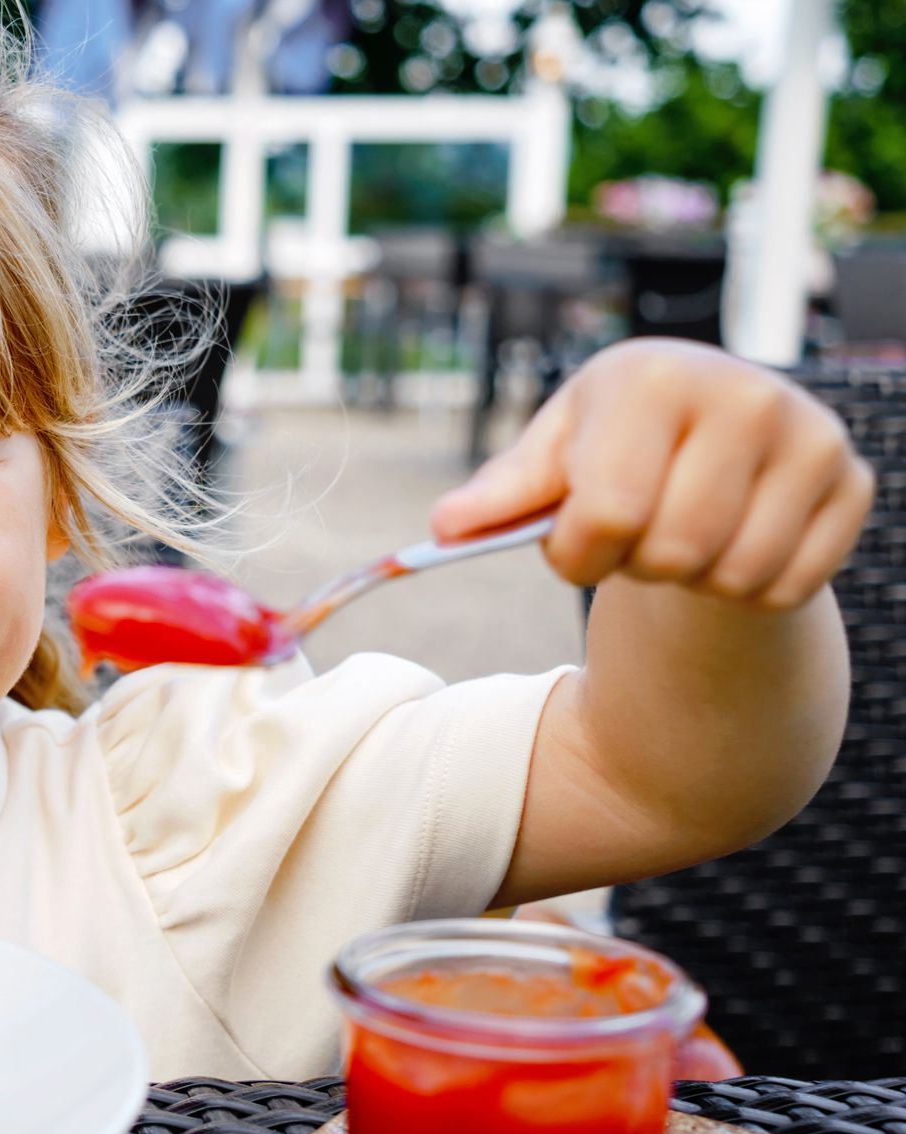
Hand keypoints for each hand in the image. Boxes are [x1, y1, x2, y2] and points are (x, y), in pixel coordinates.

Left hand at [432, 340, 874, 610]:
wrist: (708, 435)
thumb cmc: (612, 448)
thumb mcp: (551, 460)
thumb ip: (498, 497)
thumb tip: (444, 529)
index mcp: (653, 376)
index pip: (609, 510)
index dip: (577, 554)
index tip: (575, 546)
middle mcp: (745, 393)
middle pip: (672, 550)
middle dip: (635, 566)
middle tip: (635, 538)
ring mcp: (811, 436)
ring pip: (733, 575)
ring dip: (691, 582)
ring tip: (681, 537)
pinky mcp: (853, 483)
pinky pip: (786, 589)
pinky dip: (746, 593)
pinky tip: (732, 547)